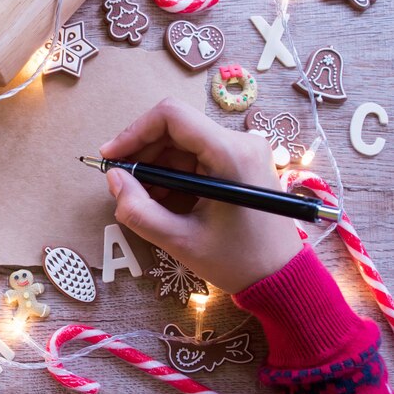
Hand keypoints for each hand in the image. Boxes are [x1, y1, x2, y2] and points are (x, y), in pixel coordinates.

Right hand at [100, 98, 302, 293]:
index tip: (111, 157)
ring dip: (155, 165)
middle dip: (142, 153)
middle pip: (175, 129)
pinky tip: (161, 197)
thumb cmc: (238, 261)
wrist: (282, 277)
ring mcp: (242, 151)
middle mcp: (239, 142)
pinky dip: (173, 173)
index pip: (171, 116)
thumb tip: (114, 178)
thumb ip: (139, 210)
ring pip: (183, 143)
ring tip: (141, 197)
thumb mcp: (180, 241)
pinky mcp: (240, 162)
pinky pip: (196, 156)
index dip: (134, 131)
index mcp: (230, 154)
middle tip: (121, 183)